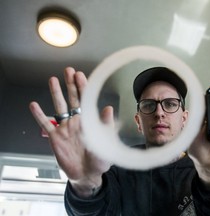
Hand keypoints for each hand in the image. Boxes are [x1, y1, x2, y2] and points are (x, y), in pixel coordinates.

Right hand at [29, 67, 111, 196]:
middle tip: (68, 71)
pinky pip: (45, 124)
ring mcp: (65, 128)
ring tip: (52, 80)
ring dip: (56, 93)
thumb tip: (108, 107)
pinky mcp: (55, 138)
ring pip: (59, 107)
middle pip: (72, 99)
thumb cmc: (99, 159)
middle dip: (70, 84)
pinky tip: (34, 105)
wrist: (87, 174)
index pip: (86, 100)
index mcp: (89, 120)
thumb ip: (106, 125)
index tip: (80, 74)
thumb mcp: (106, 142)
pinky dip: (39, 115)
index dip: (83, 87)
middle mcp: (77, 121)